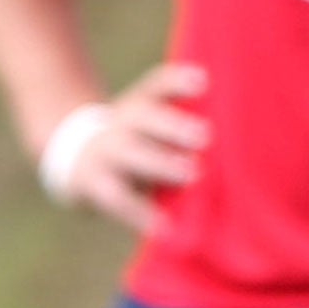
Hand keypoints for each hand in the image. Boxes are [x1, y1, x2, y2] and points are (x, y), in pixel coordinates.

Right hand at [47, 63, 209, 232]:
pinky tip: (165, 227)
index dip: (178, 80)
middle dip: (174, 125)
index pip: (157, 83)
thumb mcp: (151, 122)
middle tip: (206, 136)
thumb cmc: (138, 138)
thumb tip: (233, 139)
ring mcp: (106, 151)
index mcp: (140, 101)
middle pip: (145, 116)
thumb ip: (184, 124)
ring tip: (194, 174)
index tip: (204, 81)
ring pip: (132, 154)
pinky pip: (118, 198)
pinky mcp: (95, 183)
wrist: (75, 158)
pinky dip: (140, 213)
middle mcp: (122, 121)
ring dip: (162, 164)